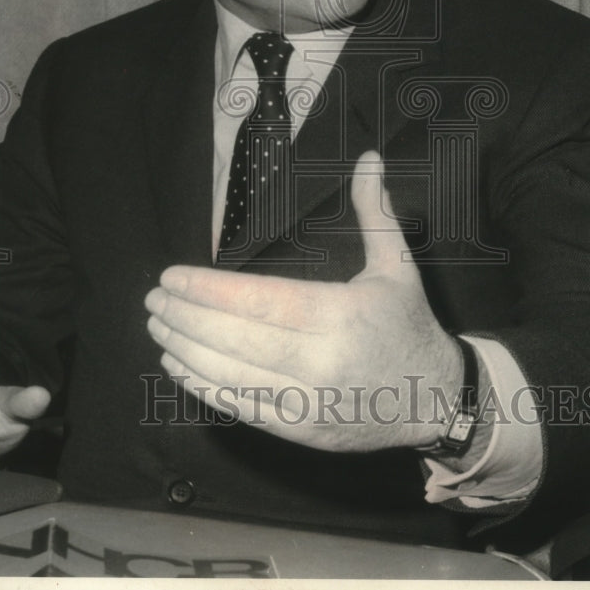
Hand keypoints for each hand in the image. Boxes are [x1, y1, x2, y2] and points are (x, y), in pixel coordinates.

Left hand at [145, 150, 461, 452]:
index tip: (173, 276)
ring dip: (187, 351)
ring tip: (158, 326)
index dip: (211, 291)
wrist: (435, 400)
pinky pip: (244, 410)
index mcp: (341, 316)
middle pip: (239, 340)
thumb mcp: (397, 265)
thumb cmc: (408, 325)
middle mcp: (322, 362)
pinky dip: (206, 389)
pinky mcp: (301, 431)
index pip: (262, 302)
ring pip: (234, 378)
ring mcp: (310, 403)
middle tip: (153, 298)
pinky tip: (180, 365)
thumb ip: (375, 211)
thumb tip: (369, 157)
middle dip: (188, 318)